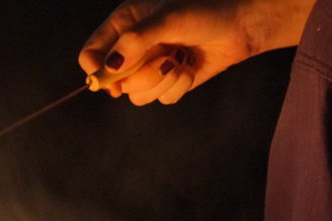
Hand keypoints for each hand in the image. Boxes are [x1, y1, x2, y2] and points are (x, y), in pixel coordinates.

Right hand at [78, 0, 315, 104]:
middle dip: (142, 75)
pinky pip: (161, 99)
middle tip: (165, 59)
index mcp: (123, 25)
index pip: (91, 54)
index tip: (113, 79)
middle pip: (115, 82)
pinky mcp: (168, 83)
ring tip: (179, 60)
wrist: (240, 24)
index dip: (97, 70)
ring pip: (138, 95)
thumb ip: (136, 41)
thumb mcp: (167, 19)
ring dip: (162, 82)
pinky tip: (189, 67)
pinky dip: (177, 87)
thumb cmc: (204, 11)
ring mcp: (150, 68)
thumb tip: (110, 67)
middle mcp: (132, 49)